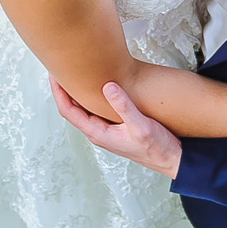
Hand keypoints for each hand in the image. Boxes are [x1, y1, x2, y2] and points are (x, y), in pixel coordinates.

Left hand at [52, 79, 182, 177]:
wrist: (172, 160)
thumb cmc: (156, 148)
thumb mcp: (141, 126)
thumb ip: (124, 106)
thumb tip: (108, 86)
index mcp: (98, 133)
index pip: (68, 111)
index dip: (58, 92)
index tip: (53, 74)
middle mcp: (98, 131)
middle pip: (72, 108)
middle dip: (64, 89)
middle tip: (60, 67)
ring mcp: (106, 129)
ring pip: (84, 108)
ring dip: (77, 92)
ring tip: (74, 73)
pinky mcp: (116, 126)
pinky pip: (97, 109)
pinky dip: (92, 95)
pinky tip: (97, 85)